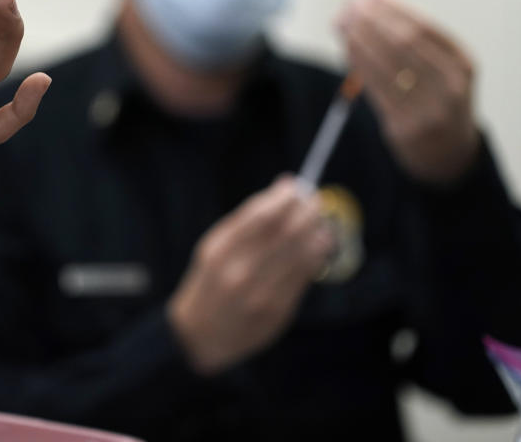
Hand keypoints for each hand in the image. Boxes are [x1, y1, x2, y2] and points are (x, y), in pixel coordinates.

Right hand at [167, 177, 333, 374]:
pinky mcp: (277, 311)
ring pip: (300, 254)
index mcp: (219, 251)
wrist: (199, 336)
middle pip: (285, 232)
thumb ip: (250, 217)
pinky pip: (304, 276)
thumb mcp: (215, 246)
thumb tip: (285, 184)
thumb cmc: (210, 282)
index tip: (296, 188)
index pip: (262, 216)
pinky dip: (316, 256)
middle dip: (306, 212)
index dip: (285, 198)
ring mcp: (259, 294)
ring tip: (321, 222)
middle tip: (315, 202)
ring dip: (317, 232)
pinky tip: (320, 245)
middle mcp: (239, 272)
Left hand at [337, 0, 479, 183]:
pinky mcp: (403, 128)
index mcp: (462, 65)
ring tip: (340, 21)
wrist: (449, 154)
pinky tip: (346, 47)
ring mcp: (427, 110)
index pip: (423, 29)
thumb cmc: (438, 99)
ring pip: (385, 65)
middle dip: (372, 20)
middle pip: (403, 44)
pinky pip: (375, 89)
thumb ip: (415, 40)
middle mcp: (450, 87)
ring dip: (358, 39)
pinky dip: (358, 64)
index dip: (394, 9)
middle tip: (348, 4)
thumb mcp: (444, 69)